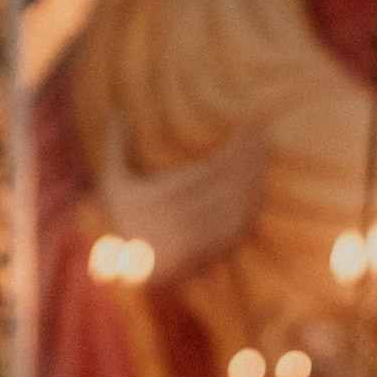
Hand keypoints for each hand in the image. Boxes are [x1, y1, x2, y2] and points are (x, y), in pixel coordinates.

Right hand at [94, 111, 268, 284]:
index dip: (234, 148)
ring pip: (236, 205)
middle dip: (250, 159)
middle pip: (227, 184)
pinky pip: (237, 228)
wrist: (123, 266)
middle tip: (264, 138)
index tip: (249, 128)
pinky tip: (258, 190)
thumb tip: (116, 111)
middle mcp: (182, 219)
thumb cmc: (122, 217)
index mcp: (163, 198)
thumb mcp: (112, 181)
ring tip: (264, 158)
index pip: (210, 168)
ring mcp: (198, 238)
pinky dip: (251, 208)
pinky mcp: (210, 252)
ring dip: (254, 180)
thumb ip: (114, 145)